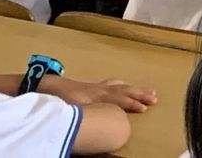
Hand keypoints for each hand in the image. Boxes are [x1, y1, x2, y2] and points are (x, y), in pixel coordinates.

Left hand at [41, 76, 157, 111]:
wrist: (46, 85)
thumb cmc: (57, 99)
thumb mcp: (69, 109)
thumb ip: (84, 112)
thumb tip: (96, 119)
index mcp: (95, 95)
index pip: (118, 99)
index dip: (131, 104)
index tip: (145, 108)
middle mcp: (99, 89)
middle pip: (124, 91)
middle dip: (140, 95)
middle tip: (155, 98)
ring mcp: (97, 86)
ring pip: (121, 86)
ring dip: (135, 89)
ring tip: (150, 92)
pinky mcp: (93, 86)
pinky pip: (113, 83)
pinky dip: (123, 84)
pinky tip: (126, 85)